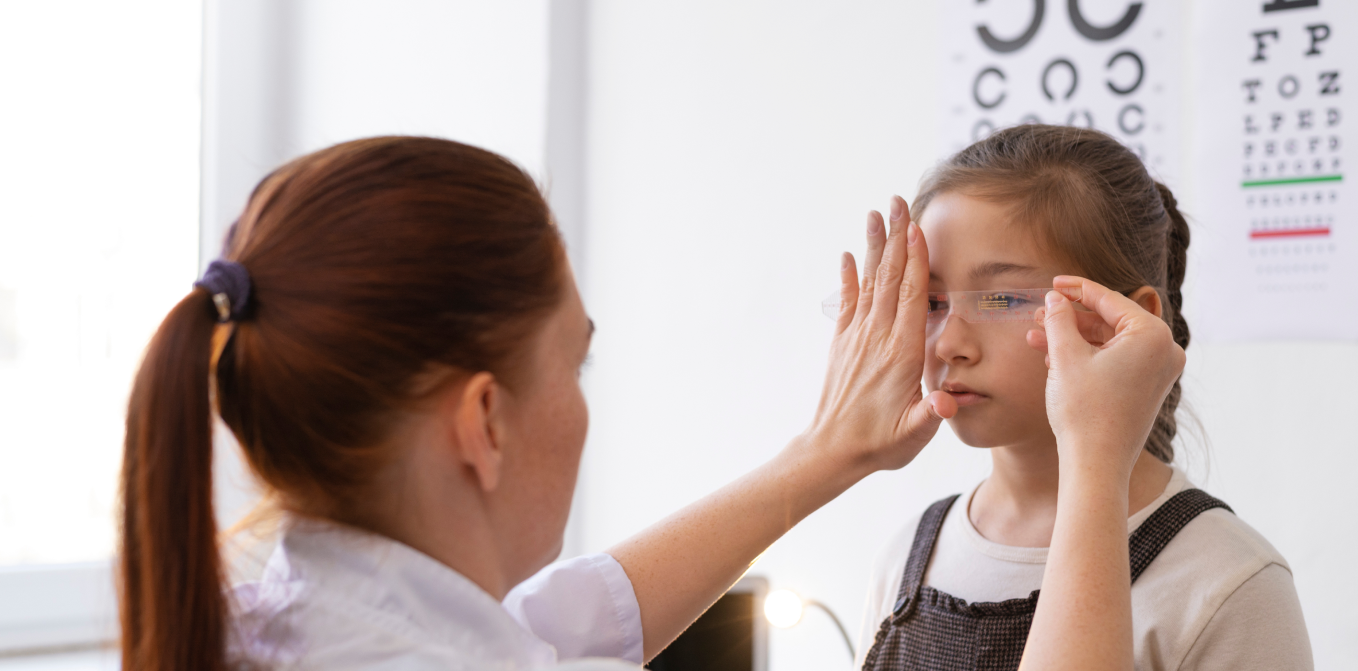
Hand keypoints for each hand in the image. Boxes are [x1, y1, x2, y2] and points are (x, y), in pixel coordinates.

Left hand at [801, 196, 956, 473]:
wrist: (832, 451)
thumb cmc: (880, 444)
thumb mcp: (914, 434)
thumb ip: (933, 414)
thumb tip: (949, 401)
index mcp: (901, 354)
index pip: (910, 297)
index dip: (914, 261)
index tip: (916, 228)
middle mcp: (877, 338)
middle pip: (889, 278)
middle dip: (895, 238)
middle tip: (897, 202)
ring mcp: (857, 338)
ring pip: (869, 283)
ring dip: (874, 247)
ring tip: (875, 214)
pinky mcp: (842, 345)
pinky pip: (847, 303)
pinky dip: (849, 277)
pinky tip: (850, 255)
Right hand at [1027, 276, 1185, 478]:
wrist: (1095, 464)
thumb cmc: (1084, 411)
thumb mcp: (1065, 356)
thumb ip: (1060, 319)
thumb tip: (1055, 299)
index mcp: (1153, 336)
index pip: (1109, 300)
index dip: (1076, 289)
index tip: (1053, 283)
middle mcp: (1164, 351)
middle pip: (1110, 320)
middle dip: (1071, 318)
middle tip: (1040, 313)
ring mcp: (1158, 371)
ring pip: (1109, 342)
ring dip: (1073, 338)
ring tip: (1036, 336)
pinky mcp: (1147, 389)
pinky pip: (1115, 361)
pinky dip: (1086, 357)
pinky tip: (1052, 358)